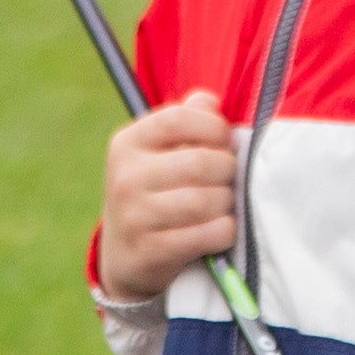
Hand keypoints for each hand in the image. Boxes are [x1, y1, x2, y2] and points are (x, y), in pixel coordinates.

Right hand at [94, 93, 237, 303]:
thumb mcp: (159, 152)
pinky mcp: (149, 252)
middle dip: (227, 169)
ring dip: (227, 202)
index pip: (178, 119)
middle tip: (229, 177)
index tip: (225, 141)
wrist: (125, 253)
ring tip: (224, 202)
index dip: (214, 127)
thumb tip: (210, 102)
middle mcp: (125, 177)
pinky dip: (225, 230)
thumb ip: (187, 119)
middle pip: (199, 163)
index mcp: (127, 143)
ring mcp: (134, 217)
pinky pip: (206, 235)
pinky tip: (221, 228)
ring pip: (204, 201)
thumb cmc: (156, 190)